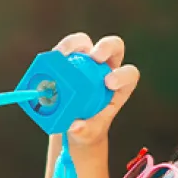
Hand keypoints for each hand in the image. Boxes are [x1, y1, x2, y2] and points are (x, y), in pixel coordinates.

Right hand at [51, 33, 140, 151]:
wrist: (69, 125)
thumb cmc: (85, 129)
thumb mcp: (87, 135)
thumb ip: (84, 131)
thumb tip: (75, 126)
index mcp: (118, 86)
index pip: (129, 74)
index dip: (122, 75)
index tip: (108, 83)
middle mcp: (104, 69)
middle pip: (114, 47)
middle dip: (106, 47)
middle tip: (94, 58)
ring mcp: (85, 62)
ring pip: (84, 42)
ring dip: (74, 44)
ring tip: (61, 55)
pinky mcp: (66, 61)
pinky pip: (63, 51)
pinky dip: (56, 53)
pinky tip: (49, 60)